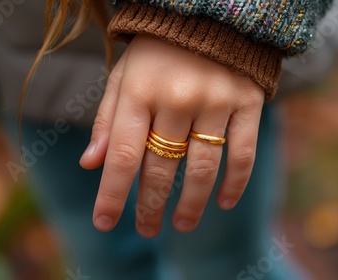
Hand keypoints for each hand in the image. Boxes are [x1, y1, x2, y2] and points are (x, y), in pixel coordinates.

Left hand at [80, 34, 263, 237]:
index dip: (112, 194)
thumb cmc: (159, 51)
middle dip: (150, 205)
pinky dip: (235, 183)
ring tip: (182, 224)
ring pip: (202, 168)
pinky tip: (224, 202)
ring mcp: (216, 101)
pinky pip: (243, 153)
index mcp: (139, 90)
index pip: (121, 156)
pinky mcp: (247, 102)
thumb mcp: (124, 75)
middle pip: (161, 167)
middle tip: (146, 228)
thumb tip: (91, 163)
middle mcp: (176, 98)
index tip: (106, 222)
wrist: (212, 15)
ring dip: (191, 204)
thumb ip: (108, 118)